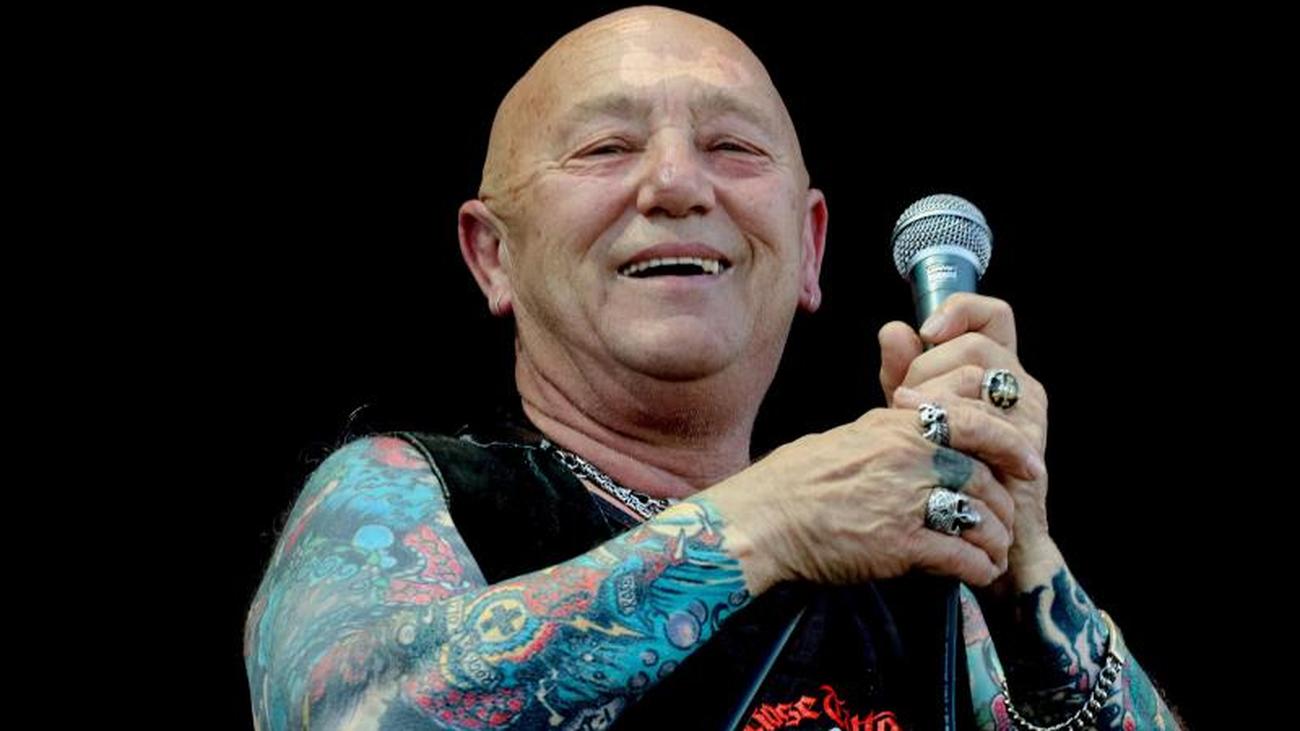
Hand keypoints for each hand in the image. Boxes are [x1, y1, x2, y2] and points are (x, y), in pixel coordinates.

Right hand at [705, 398, 1040, 594]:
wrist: (764, 519)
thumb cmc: (793, 480)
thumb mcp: (847, 436)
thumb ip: (888, 431)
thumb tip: (910, 428)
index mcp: (896, 427)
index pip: (973, 423)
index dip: (1010, 445)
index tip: (1029, 463)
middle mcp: (908, 458)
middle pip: (983, 478)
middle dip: (1003, 506)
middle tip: (1005, 524)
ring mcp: (905, 500)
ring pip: (979, 518)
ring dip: (994, 540)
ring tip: (994, 553)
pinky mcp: (900, 544)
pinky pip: (960, 557)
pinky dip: (977, 568)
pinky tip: (977, 574)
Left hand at [879, 293, 1061, 589]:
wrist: (977, 537)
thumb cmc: (945, 474)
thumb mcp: (917, 414)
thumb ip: (905, 372)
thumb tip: (894, 330)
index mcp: (998, 370)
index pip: (990, 316)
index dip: (959, 312)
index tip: (925, 331)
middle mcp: (1019, 385)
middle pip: (976, 344)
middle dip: (929, 366)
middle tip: (906, 397)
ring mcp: (1027, 414)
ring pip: (978, 374)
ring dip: (933, 391)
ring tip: (910, 416)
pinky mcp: (1025, 444)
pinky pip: (984, 415)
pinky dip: (946, 419)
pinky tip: (924, 432)